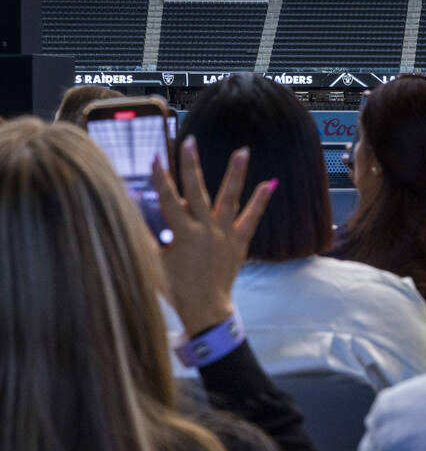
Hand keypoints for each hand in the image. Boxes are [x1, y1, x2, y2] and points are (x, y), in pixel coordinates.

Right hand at [152, 136, 276, 336]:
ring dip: (236, 173)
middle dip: (191, 164)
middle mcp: (205, 229)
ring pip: (230, 198)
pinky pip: (252, 218)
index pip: (168, 198)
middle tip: (190, 141)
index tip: (157, 156)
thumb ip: (143, 235)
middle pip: (197, 190)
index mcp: (182, 233)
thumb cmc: (175, 287)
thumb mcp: (153, 262)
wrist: (205, 309)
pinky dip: (260, 201)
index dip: (161, 177)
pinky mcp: (240, 241)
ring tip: (242, 151)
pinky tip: (270, 183)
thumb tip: (129, 210)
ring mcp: (225, 234)